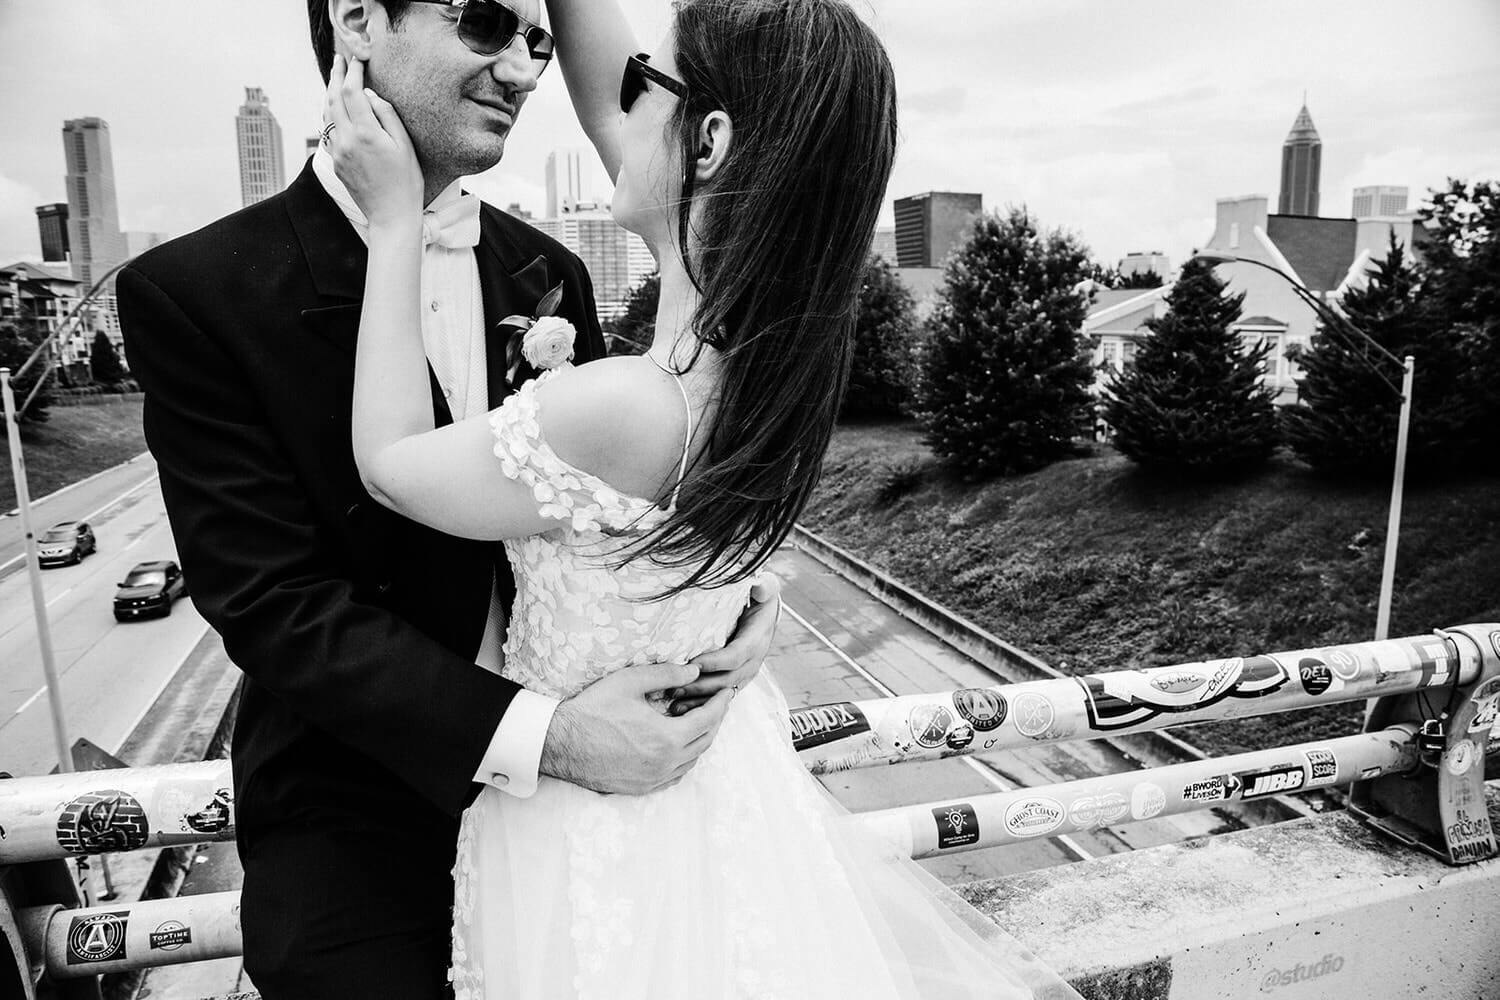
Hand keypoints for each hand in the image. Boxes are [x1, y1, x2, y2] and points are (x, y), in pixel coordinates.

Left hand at [324, 53, 422, 228]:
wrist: (391, 216)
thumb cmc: (406, 182)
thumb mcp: (405, 145)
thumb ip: (386, 115)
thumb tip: (369, 95)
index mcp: (366, 133)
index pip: (353, 91)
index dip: (353, 72)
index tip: (357, 59)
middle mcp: (347, 140)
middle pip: (333, 98)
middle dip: (335, 75)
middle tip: (338, 59)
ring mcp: (338, 152)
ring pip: (326, 114)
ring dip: (328, 93)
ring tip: (334, 79)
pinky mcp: (336, 162)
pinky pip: (327, 131)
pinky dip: (328, 114)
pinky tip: (334, 109)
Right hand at [540, 662, 734, 794]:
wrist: (560, 743)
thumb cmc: (593, 709)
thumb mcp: (630, 681)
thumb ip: (666, 674)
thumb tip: (695, 670)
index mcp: (667, 738)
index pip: (708, 720)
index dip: (721, 703)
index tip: (728, 691)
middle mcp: (665, 764)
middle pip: (705, 741)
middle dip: (715, 720)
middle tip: (716, 703)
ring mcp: (653, 779)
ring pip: (692, 761)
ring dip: (701, 740)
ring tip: (698, 720)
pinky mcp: (641, 787)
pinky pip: (675, 775)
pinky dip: (685, 759)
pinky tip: (680, 745)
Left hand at [668, 572, 781, 715]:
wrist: (766, 612)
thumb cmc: (760, 597)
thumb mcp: (765, 587)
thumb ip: (764, 586)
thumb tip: (759, 587)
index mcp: (757, 639)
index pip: (737, 655)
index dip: (716, 662)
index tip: (692, 663)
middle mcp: (753, 660)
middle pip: (728, 679)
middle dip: (701, 685)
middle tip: (675, 686)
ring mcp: (745, 672)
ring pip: (723, 692)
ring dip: (699, 699)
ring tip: (674, 701)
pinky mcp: (735, 679)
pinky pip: (719, 696)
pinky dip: (701, 704)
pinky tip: (681, 708)